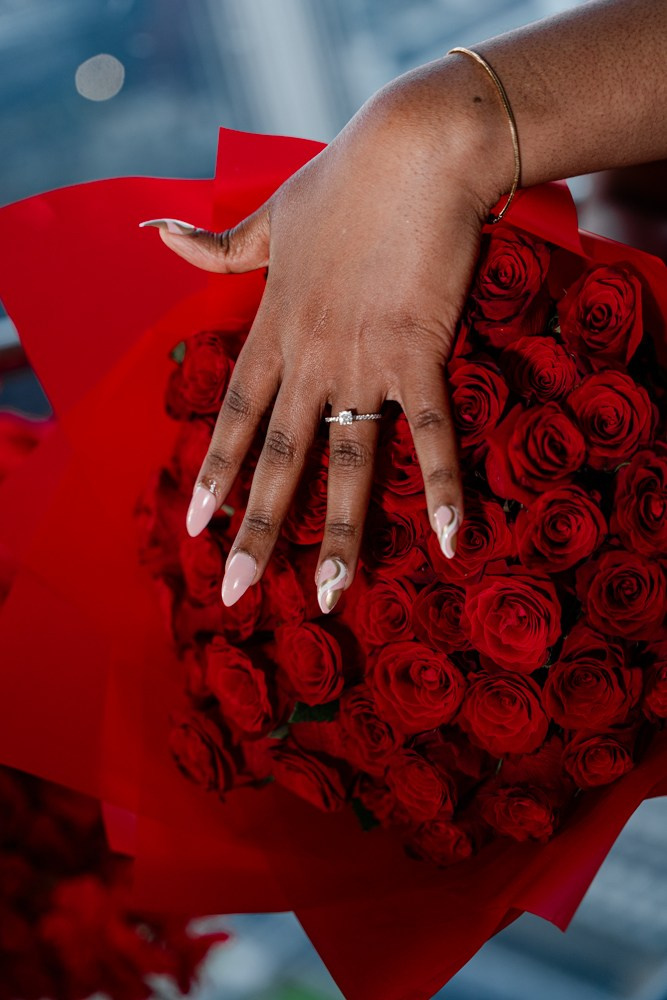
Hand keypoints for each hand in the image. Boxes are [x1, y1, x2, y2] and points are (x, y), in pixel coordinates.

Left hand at [140, 55, 512, 612]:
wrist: (414, 150)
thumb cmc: (344, 180)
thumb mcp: (270, 216)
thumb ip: (217, 245)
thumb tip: (154, 233)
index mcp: (276, 329)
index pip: (236, 416)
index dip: (214, 473)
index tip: (192, 525)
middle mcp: (312, 356)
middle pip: (280, 456)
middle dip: (256, 527)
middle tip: (234, 591)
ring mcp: (366, 359)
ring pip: (346, 459)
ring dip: (338, 532)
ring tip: (329, 594)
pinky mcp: (421, 351)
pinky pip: (433, 429)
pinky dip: (444, 482)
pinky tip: (452, 538)